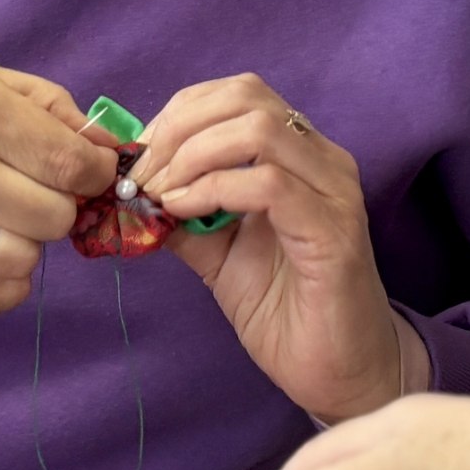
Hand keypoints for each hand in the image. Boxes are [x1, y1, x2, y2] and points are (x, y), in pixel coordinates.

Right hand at [0, 26, 115, 322]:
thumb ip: (41, 102)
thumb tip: (101, 142)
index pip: (66, 164)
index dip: (96, 170)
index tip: (90, 164)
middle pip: (52, 216)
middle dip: (63, 199)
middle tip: (45, 181)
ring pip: (22, 259)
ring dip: (31, 237)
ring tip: (13, 209)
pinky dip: (2, 286)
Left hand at [135, 75, 417, 424]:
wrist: (339, 375)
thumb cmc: (286, 311)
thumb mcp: (218, 254)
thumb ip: (183, 215)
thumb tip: (131, 190)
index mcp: (298, 155)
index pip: (236, 95)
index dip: (178, 113)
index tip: (137, 156)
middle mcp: (323, 160)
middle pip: (247, 96)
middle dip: (180, 126)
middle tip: (142, 174)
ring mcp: (333, 191)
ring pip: (259, 128)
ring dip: (193, 154)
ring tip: (161, 194)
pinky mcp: (333, 231)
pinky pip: (270, 184)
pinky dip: (214, 188)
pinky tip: (185, 211)